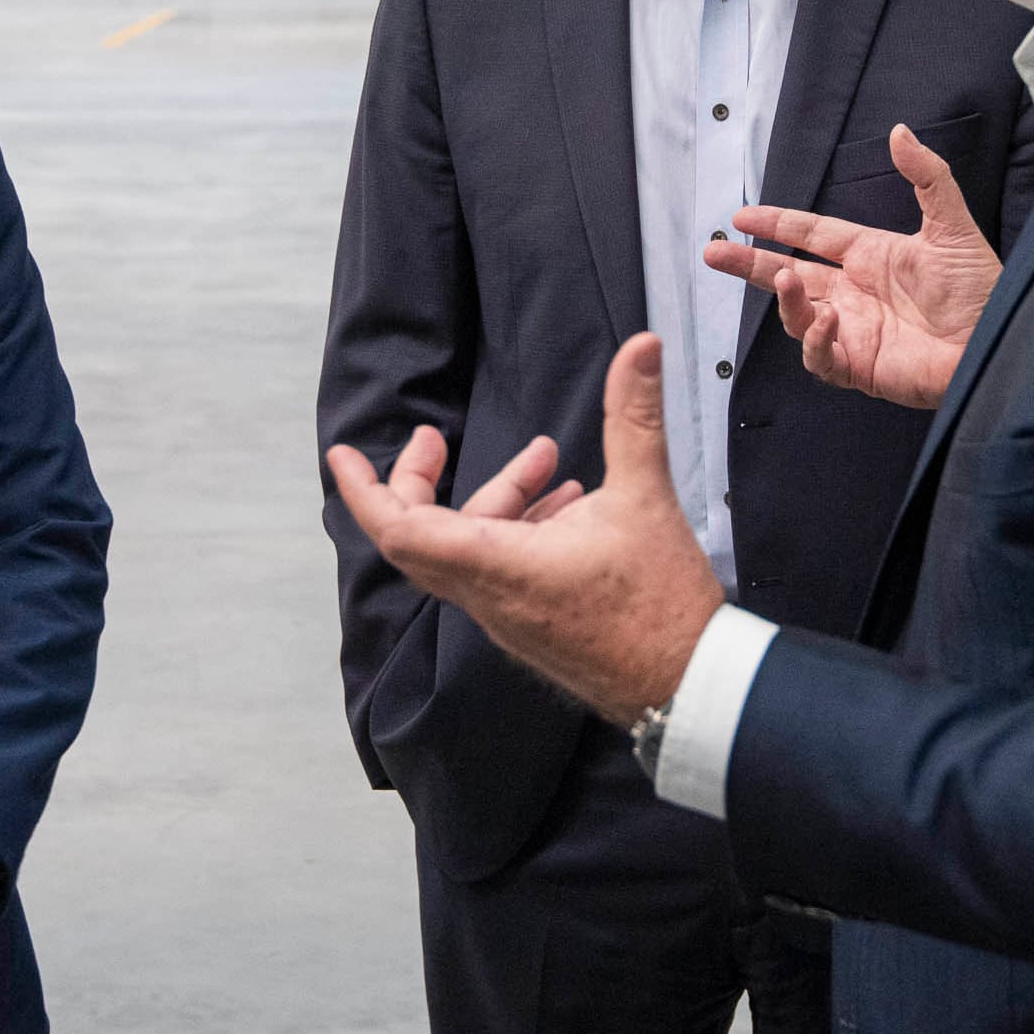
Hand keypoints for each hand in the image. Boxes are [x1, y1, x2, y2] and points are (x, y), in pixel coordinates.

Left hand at [326, 333, 721, 726]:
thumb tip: (642, 346)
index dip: (364, 490)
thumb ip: (634, 415)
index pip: (400, 530)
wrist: (691, 687)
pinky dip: (513, 532)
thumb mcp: (646, 496)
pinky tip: (565, 508)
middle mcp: (490, 598)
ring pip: (467, 550)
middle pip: (419, 536)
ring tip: (545, 462)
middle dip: (419, 480)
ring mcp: (508, 619)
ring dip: (493, 500)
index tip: (342, 455)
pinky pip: (496, 573)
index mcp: (499, 565)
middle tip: (433, 439)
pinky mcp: (531, 629)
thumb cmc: (662, 606)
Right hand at [702, 123, 1002, 408]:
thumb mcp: (953, 227)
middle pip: (787, 275)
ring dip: (785, 298)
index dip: (777, 223)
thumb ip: (926, 177)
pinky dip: (815, 341)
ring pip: (796, 315)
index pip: (811, 234)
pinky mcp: (859, 366)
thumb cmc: (983, 291)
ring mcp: (853, 331)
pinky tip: (826, 322)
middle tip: (713, 253)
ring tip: (786, 277)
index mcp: (871, 257)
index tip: (741, 216)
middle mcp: (854, 293)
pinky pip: (821, 357)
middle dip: (749, 265)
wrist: (999, 343)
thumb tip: (899, 132)